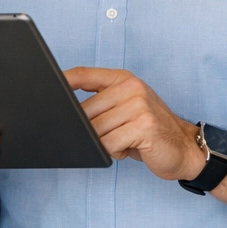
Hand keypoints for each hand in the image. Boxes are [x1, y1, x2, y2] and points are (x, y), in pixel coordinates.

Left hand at [66, 67, 206, 181]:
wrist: (184, 148)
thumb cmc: (149, 131)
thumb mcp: (126, 109)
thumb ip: (100, 103)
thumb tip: (63, 110)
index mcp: (124, 79)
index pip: (84, 75)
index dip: (62, 81)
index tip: (43, 90)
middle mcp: (132, 88)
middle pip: (84, 111)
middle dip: (88, 131)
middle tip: (112, 136)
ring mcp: (139, 105)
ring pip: (95, 130)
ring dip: (105, 144)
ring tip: (125, 141)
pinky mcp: (144, 125)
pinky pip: (109, 144)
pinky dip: (115, 152)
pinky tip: (131, 148)